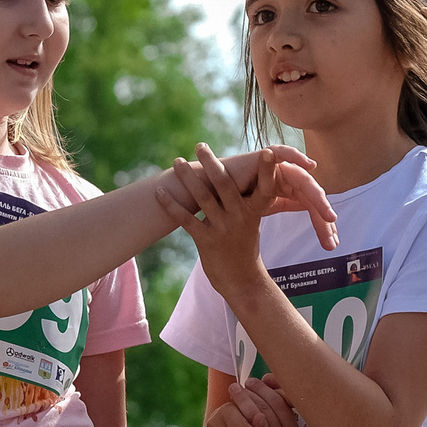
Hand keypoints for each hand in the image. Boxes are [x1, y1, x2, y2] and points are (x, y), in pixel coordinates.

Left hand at [159, 142, 336, 262]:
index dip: (267, 171)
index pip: (264, 188)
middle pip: (225, 184)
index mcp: (254, 211)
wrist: (242, 280)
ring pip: (202, 197)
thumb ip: (243, 199)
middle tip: (200, 145)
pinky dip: (171, 205)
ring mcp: (223, 229)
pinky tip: (159, 192)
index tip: (267, 152)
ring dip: (188, 177)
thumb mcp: (250, 221)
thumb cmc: (244, 246)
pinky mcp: (206, 241)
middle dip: (211, 163)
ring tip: (177, 161)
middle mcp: (240, 217)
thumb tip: (229, 174)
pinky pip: (186, 219)